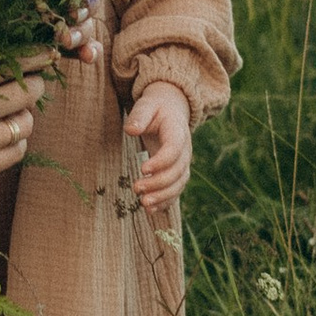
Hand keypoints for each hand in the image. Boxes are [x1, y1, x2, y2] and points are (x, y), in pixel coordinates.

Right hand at [0, 62, 48, 207]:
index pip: (8, 62)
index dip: (31, 55)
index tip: (41, 52)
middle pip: (26, 92)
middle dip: (35, 84)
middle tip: (35, 81)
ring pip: (24, 124)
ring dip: (26, 115)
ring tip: (18, 111)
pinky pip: (15, 152)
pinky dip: (17, 140)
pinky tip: (8, 136)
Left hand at [124, 83, 191, 210]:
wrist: (171, 111)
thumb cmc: (156, 108)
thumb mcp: (147, 105)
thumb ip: (139, 116)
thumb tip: (130, 130)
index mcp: (178, 132)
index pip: (174, 150)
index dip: (161, 161)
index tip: (142, 169)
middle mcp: (184, 150)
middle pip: (177, 171)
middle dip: (158, 183)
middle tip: (136, 188)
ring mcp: (183, 163)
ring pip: (178, 184)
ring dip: (162, 196)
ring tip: (143, 203)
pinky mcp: (178, 173)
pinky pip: (175, 190)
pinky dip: (165, 202)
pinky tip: (151, 210)